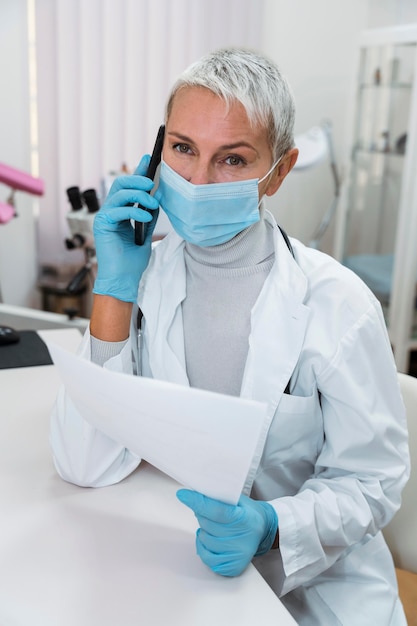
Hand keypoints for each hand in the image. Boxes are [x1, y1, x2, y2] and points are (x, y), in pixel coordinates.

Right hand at [92, 155, 159, 302]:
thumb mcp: (145, 234)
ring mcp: (104, 217)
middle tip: (152, 182)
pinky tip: (146, 216)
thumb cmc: (132, 261)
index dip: (137, 172)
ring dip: (138, 194)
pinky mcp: (102, 225)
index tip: (149, 159)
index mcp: (119, 212)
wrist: (124, 279)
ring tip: (152, 203)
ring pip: (119, 193)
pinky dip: (134, 211)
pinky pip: (118, 210)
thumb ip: (148, 215)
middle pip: (120, 184)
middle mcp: (110, 212)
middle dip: (137, 179)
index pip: (128, 187)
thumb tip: (156, 198)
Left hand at [177, 489, 277, 576]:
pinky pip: (207, 558)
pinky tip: (209, 539)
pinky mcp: (233, 567)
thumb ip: (220, 497)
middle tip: (206, 509)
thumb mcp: (239, 499)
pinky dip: (203, 547)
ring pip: (205, 540)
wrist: (263, 530)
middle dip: (201, 514)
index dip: (198, 502)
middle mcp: (243, 540)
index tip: (184, 495)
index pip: (217, 511)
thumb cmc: (249, 513)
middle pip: (208, 525)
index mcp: (246, 519)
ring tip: (213, 525)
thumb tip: (197, 493)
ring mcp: (238, 555)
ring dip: (203, 530)